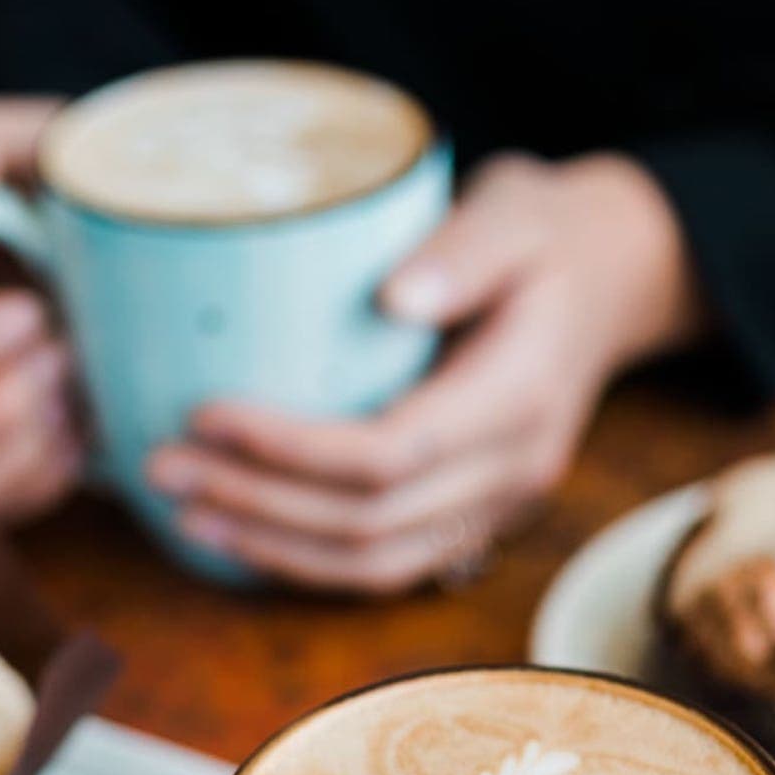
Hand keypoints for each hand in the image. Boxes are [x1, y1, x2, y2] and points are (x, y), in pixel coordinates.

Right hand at [0, 96, 83, 520]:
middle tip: (66, 352)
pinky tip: (77, 419)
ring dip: (31, 444)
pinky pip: (0, 512)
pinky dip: (49, 473)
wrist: (81, 239)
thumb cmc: (32, 188)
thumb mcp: (5, 142)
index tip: (33, 311)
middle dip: (1, 407)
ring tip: (75, 382)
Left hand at [146, 151, 704, 593]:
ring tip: (183, 511)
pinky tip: (239, 534)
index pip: (392, 454)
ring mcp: (498, 505)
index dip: (291, 449)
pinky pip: (387, 563)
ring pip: (375, 564)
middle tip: (161, 464)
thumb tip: (394, 296)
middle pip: (370, 521)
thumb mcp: (514, 210)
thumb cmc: (545, 233)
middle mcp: (514, 470)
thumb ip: (462, 248)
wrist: (613, 277)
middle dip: (257, 503)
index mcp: (520, 397)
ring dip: (272, 547)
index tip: (206, 411)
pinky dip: (307, 560)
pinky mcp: (475, 516)